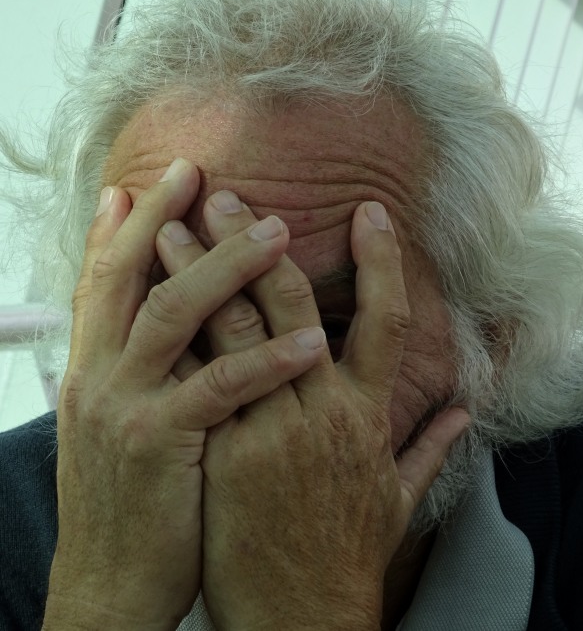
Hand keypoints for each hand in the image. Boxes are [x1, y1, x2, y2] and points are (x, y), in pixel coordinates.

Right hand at [44, 159, 326, 629]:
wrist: (110, 583)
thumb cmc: (132, 499)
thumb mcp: (124, 425)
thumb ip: (148, 370)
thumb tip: (177, 328)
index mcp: (95, 368)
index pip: (106, 279)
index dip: (127, 226)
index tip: (154, 183)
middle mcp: (101, 376)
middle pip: (133, 277)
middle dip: (169, 219)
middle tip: (209, 176)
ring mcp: (127, 407)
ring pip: (175, 314)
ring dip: (228, 267)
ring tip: (279, 230)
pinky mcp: (161, 447)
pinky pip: (219, 388)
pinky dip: (265, 359)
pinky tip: (311, 338)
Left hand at [156, 189, 469, 630]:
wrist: (301, 615)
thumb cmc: (347, 553)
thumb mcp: (400, 497)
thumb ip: (432, 445)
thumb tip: (465, 408)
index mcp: (367, 415)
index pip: (384, 319)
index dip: (381, 261)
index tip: (369, 212)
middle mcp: (322, 411)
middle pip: (289, 307)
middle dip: (256, 244)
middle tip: (226, 196)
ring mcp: (270, 431)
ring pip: (233, 331)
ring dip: (198, 273)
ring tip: (169, 226)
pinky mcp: (225, 455)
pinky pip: (197, 380)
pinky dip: (173, 334)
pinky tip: (144, 300)